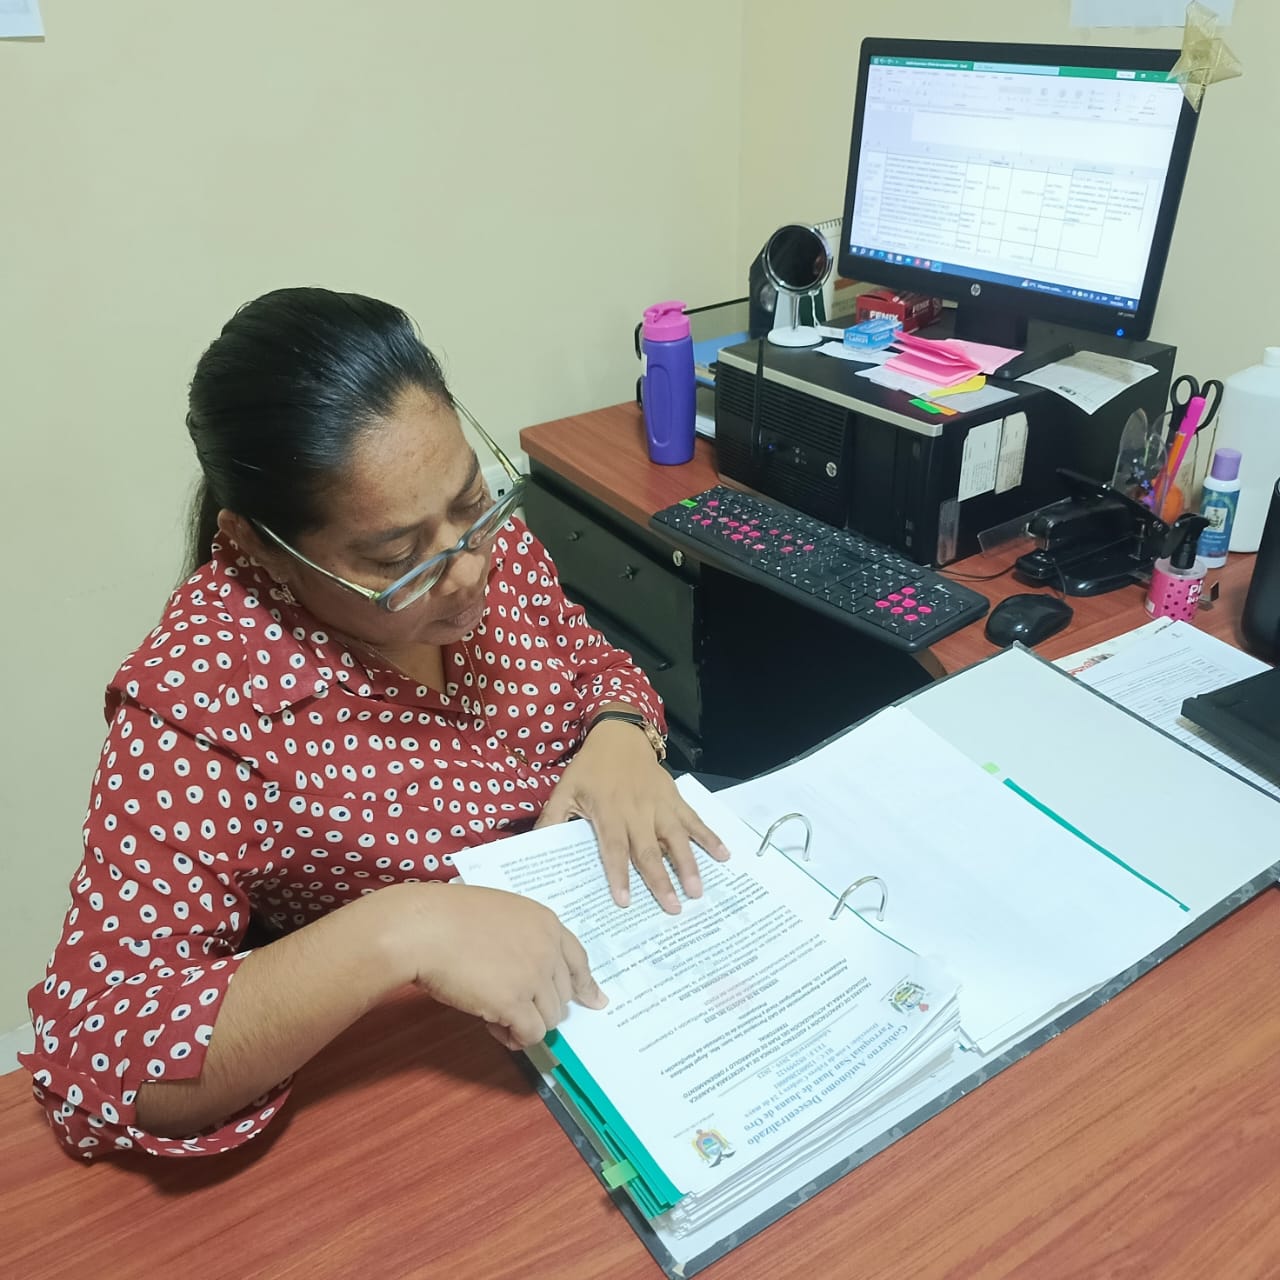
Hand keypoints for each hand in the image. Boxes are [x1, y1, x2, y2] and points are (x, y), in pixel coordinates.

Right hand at [390, 883, 606, 1049]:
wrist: (425, 928)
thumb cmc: (449, 918)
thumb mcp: (500, 915)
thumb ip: (522, 939)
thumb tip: (527, 977)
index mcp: (546, 922)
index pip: (579, 959)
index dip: (585, 984)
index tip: (594, 1001)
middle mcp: (547, 949)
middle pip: (563, 995)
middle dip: (542, 1007)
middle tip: (511, 1008)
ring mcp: (534, 976)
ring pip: (550, 1018)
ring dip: (527, 1023)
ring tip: (496, 1017)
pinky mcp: (515, 1002)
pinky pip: (531, 1033)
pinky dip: (517, 1038)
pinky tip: (496, 1029)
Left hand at [536, 720, 728, 912]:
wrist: (619, 735)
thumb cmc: (590, 768)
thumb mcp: (565, 789)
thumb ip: (552, 819)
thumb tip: (536, 846)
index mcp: (608, 811)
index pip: (614, 847)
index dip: (619, 874)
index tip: (625, 901)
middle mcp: (637, 810)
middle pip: (650, 849)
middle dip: (661, 880)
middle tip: (673, 908)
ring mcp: (659, 804)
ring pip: (676, 837)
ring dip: (688, 864)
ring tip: (698, 890)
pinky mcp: (675, 798)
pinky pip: (693, 819)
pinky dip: (709, 836)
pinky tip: (724, 855)